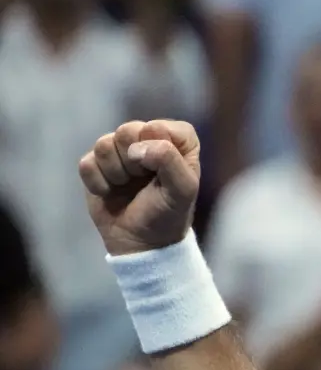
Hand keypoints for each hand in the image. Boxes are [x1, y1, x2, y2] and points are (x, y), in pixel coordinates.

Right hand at [77, 120, 201, 255]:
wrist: (141, 243)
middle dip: (133, 160)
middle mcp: (147, 142)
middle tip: (143, 179)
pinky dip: (98, 183)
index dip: (158, 146)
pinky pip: (87, 162)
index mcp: (177, 144)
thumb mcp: (183, 189)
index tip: (159, 169)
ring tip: (127, 187)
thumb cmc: (168, 214)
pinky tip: (110, 193)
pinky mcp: (96, 166)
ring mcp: (119, 153)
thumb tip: (136, 147)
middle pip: (129, 130)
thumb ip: (169, 160)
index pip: (165, 126)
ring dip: (116, 173)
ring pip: (104, 144)